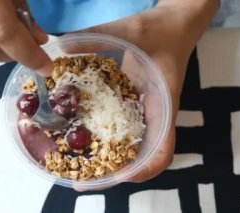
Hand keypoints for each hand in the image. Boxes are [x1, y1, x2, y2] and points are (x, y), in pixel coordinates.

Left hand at [74, 0, 218, 182]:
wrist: (175, 26)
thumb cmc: (162, 30)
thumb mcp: (133, 30)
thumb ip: (101, 36)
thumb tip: (63, 44)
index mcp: (163, 104)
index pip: (162, 150)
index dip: (144, 169)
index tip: (119, 177)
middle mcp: (155, 116)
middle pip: (141, 158)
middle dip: (114, 173)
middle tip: (80, 180)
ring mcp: (144, 113)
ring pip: (130, 147)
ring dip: (108, 161)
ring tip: (76, 166)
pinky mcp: (135, 106)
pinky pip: (121, 129)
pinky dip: (105, 139)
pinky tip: (82, 137)